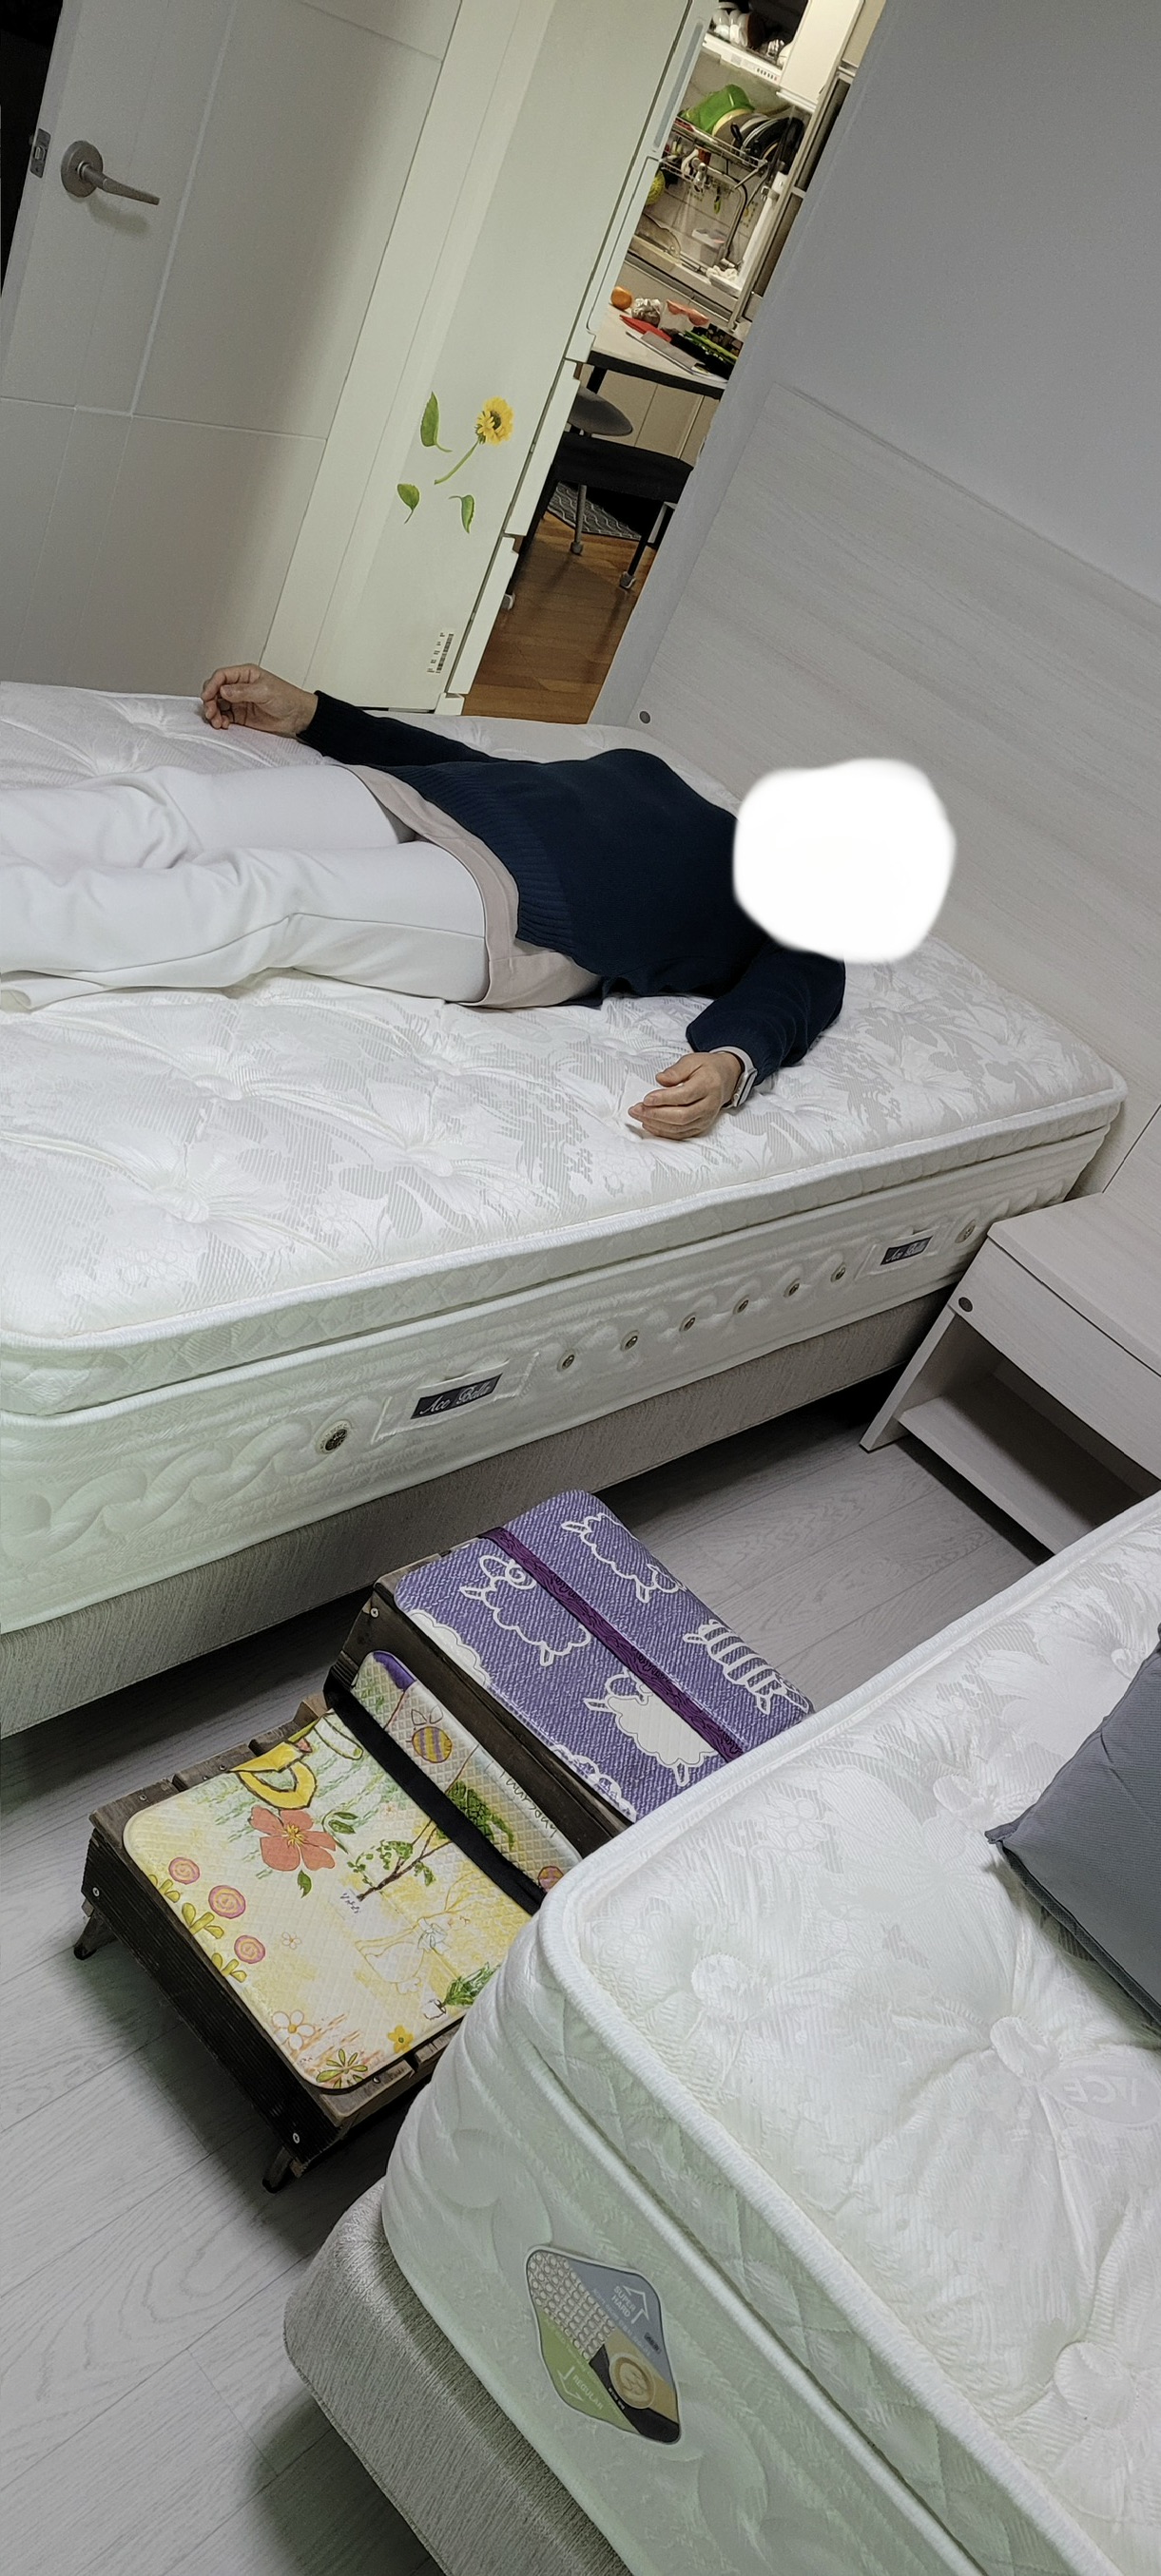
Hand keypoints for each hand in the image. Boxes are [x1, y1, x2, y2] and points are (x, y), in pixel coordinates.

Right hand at [200, 663, 317, 736]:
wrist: (298, 716)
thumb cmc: (287, 698)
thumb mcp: (265, 691)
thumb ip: (243, 691)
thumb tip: (224, 690)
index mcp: (246, 674)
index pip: (222, 676)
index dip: (211, 685)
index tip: (207, 696)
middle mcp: (240, 686)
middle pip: (216, 690)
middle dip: (210, 701)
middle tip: (211, 712)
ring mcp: (240, 701)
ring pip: (218, 704)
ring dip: (214, 713)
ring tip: (217, 722)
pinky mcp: (241, 715)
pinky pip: (225, 716)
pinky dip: (221, 720)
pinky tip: (224, 724)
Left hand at [628, 1050, 741, 1139]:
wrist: (725, 1078)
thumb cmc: (706, 1068)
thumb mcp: (692, 1060)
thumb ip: (676, 1070)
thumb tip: (660, 1079)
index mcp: (708, 1085)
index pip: (684, 1096)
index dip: (663, 1099)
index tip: (646, 1098)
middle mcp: (709, 1104)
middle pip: (681, 1115)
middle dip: (656, 1114)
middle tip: (637, 1109)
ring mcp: (705, 1118)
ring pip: (680, 1127)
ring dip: (656, 1124)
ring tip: (639, 1115)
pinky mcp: (701, 1126)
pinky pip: (681, 1134)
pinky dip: (663, 1132)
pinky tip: (649, 1124)